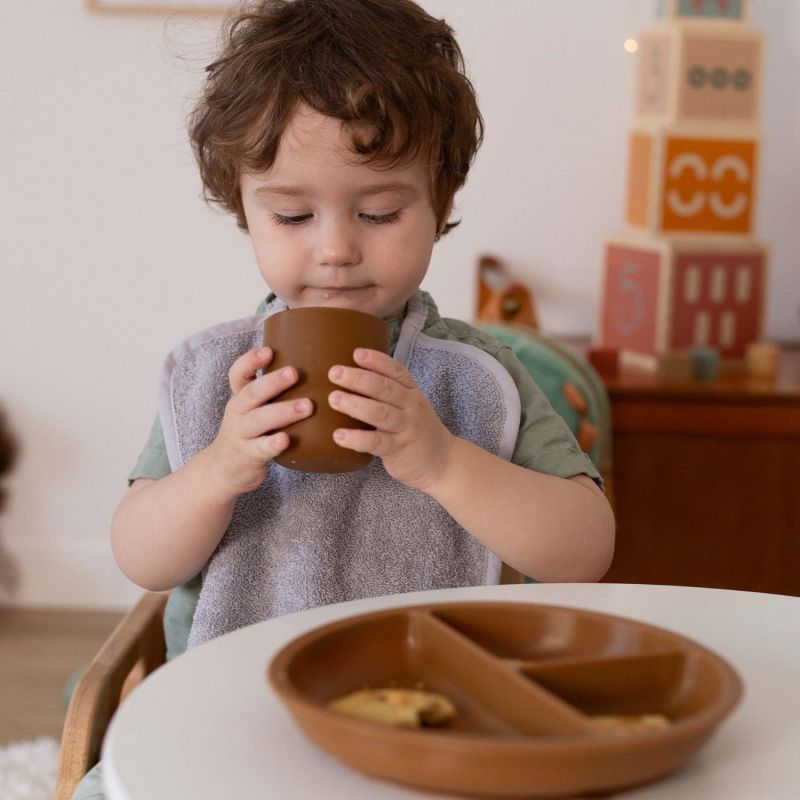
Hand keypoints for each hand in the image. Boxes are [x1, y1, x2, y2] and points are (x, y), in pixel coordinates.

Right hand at [206, 347, 313, 496]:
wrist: (224, 470)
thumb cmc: (248, 433)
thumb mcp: (250, 409)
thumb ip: (269, 391)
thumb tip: (309, 363)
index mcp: (240, 398)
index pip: (237, 375)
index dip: (249, 361)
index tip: (268, 351)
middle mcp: (238, 413)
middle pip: (251, 393)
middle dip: (273, 382)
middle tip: (294, 372)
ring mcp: (241, 435)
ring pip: (259, 420)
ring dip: (282, 412)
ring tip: (306, 406)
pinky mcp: (249, 456)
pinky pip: (261, 449)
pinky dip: (273, 444)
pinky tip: (285, 439)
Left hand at [327, 348, 455, 491]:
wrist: (443, 462)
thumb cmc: (416, 429)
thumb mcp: (409, 405)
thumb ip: (386, 393)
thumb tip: (348, 377)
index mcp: (411, 392)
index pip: (396, 371)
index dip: (377, 361)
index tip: (356, 353)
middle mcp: (411, 407)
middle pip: (385, 389)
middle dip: (359, 378)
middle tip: (335, 372)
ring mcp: (406, 429)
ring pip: (381, 413)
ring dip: (355, 405)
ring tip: (334, 399)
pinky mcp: (399, 450)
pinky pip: (377, 442)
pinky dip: (358, 438)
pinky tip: (339, 436)